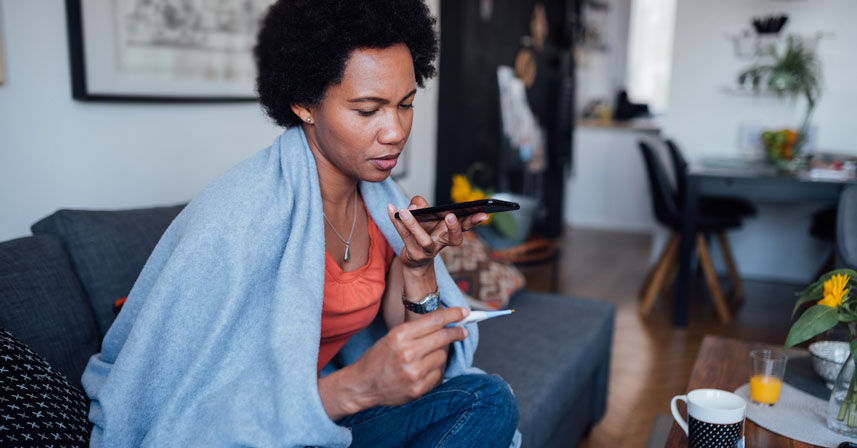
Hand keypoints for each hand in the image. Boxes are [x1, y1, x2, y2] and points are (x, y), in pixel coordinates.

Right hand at [350, 307, 469, 408]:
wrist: (361, 385)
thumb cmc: (377, 358)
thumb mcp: (391, 337)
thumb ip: (416, 330)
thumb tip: (444, 323)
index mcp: (399, 335)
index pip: (434, 320)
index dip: (453, 315)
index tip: (464, 313)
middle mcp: (407, 353)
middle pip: (443, 337)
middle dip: (456, 332)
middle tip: (463, 331)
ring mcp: (414, 372)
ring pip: (443, 356)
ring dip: (441, 354)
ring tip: (430, 355)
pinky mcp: (418, 388)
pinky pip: (439, 374)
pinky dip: (436, 370)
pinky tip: (426, 369)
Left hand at [387, 196, 487, 268]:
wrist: (415, 260)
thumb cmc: (424, 234)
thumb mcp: (427, 218)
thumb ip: (422, 205)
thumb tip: (415, 204)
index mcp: (450, 233)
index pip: (466, 226)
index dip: (475, 221)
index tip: (484, 214)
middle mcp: (442, 242)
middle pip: (453, 238)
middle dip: (454, 228)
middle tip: (452, 216)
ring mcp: (427, 250)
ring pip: (422, 239)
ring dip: (413, 223)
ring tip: (404, 210)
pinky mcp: (413, 254)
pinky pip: (403, 236)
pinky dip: (394, 221)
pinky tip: (390, 209)